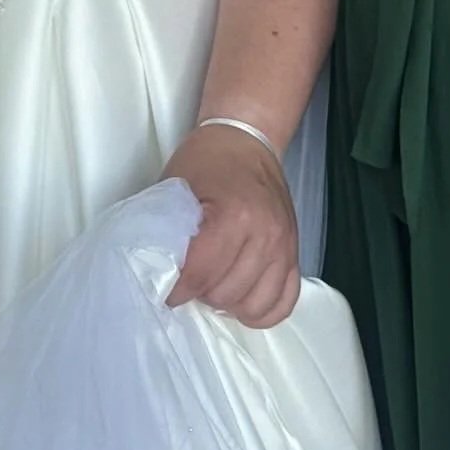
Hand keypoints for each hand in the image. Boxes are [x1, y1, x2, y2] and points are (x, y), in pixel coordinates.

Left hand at [161, 124, 298, 327]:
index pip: (200, 275)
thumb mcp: (176, 187)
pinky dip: (260, 308)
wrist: (246, 141)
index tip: (164, 288)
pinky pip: (283, 303)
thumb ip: (167, 231)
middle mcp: (265, 234)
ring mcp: (285, 247)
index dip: (176, 288)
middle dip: (200, 292)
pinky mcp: (295, 254)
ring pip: (255, 306)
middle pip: (226, 294)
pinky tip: (241, 294)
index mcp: (234, 215)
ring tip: (213, 284)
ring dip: (229, 302)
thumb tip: (155, 272)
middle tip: (188, 278)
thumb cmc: (207, 160)